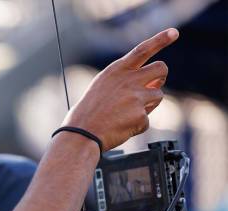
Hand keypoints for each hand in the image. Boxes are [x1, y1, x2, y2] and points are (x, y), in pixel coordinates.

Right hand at [62, 28, 178, 150]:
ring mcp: (136, 97)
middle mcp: (129, 80)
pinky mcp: (141, 115)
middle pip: (161, 69)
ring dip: (148, 105)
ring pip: (158, 96)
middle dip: (160, 77)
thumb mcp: (102, 86)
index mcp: (116, 71)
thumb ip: (126, 80)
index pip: (143, 50)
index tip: (173, 33)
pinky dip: (137, 125)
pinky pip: (147, 120)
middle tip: (152, 85)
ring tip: (126, 113)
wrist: (81, 133)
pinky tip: (121, 127)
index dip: (160, 39)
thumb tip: (155, 82)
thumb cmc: (88, 112)